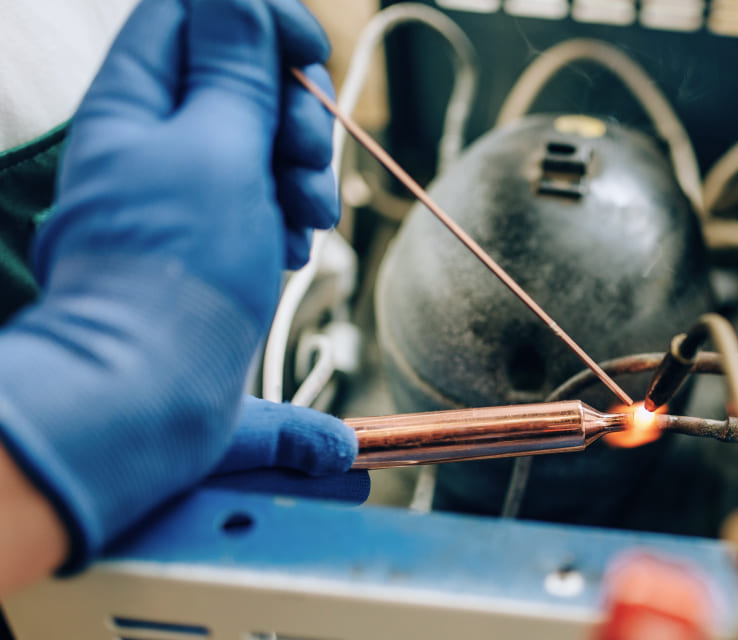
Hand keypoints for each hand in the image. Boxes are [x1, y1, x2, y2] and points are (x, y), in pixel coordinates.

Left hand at [0, 0, 336, 572]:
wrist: (151, 395)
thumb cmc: (177, 271)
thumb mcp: (215, 145)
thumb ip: (234, 63)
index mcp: (134, 101)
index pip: (195, 14)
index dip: (261, 21)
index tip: (310, 53)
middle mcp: (155, 142)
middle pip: (243, 82)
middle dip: (294, 113)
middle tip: (304, 161)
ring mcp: (185, 198)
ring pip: (265, 146)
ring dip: (302, 173)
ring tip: (302, 223)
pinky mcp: (214, 248)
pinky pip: (266, 205)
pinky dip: (290, 220)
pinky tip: (291, 254)